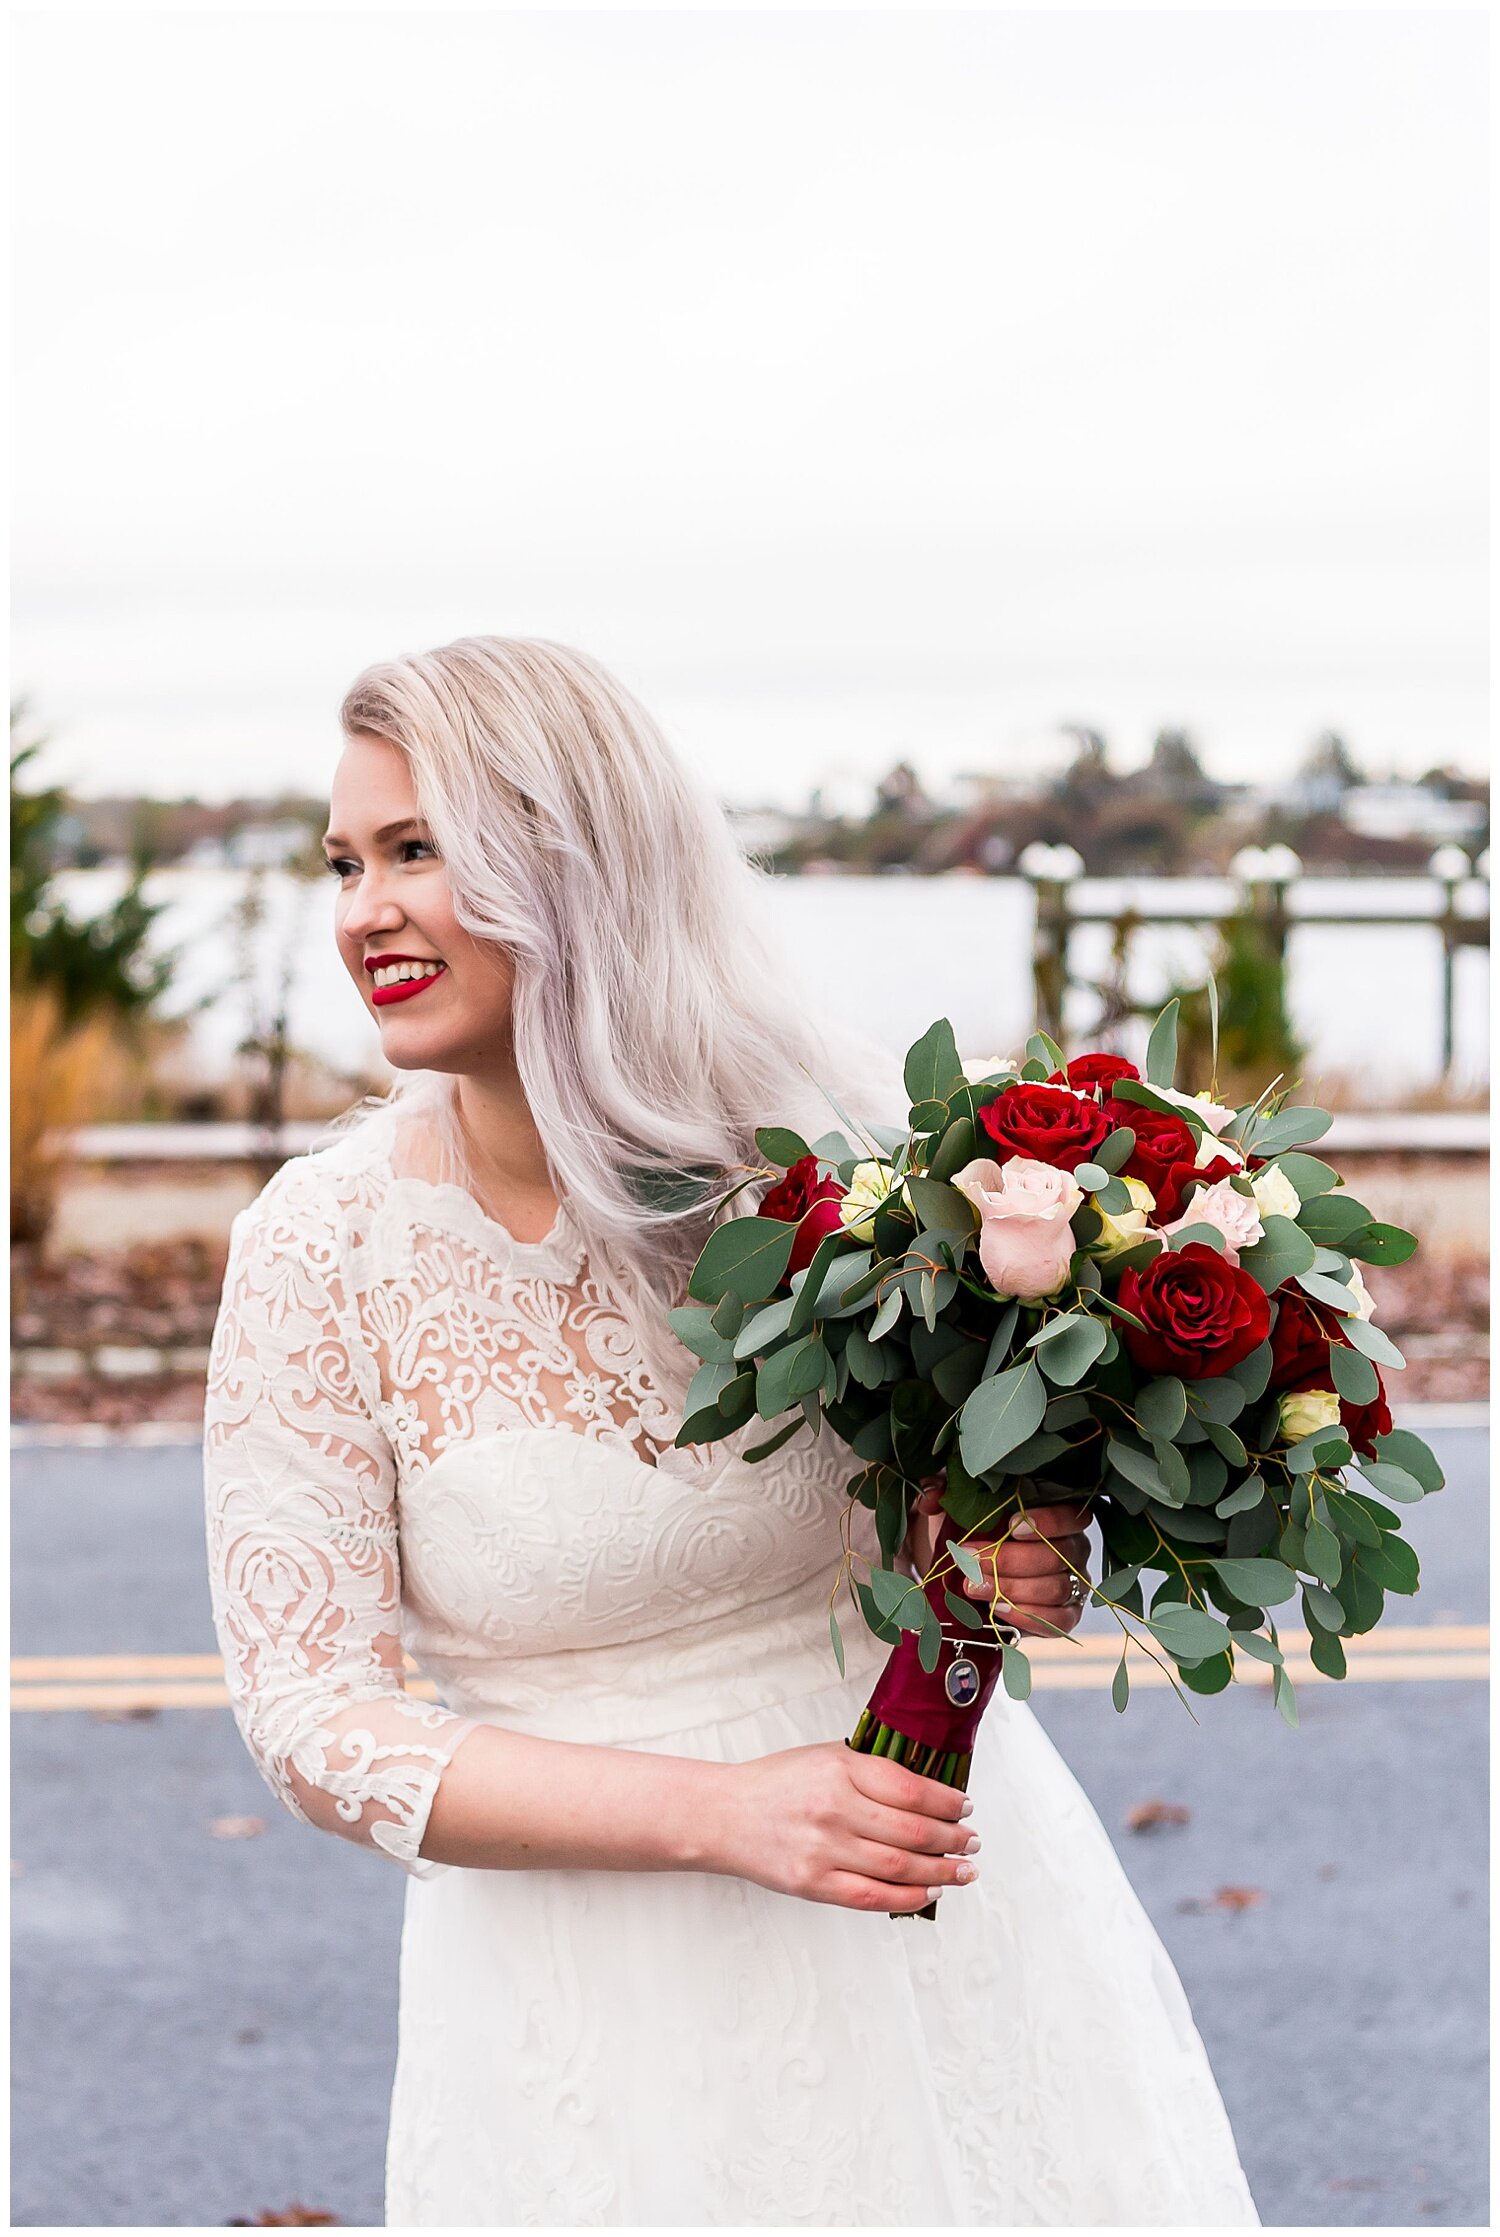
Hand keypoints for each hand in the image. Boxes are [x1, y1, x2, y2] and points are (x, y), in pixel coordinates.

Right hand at [710, 1741, 981, 1913]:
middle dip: (952, 1839)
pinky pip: (872, 1898)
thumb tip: (928, 1791)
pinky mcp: (813, 1885)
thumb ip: (871, 1771)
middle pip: (912, 1831)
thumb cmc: (777, 1783)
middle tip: (973, 1841)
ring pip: (900, 1867)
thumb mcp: (824, 1758)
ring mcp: (824, 1850)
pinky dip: (908, 1898)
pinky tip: (929, 1893)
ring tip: (963, 1870)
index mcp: (840, 1770)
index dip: (947, 1802)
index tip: (966, 1807)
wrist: (724, 1815)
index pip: (911, 1789)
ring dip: (941, 1871)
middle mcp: (834, 1809)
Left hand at [906, 1478, 1092, 1637]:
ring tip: (973, 1587)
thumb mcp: (956, 1508)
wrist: (971, 1572)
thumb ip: (945, 1491)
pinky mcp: (1066, 1614)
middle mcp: (1073, 1547)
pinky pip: (1059, 1620)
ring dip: (1011, 1589)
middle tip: (971, 1562)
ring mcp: (1074, 1583)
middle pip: (1057, 1555)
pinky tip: (998, 1609)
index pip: (1071, 1515)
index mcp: (1058, 1513)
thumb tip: (932, 1494)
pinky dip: (1028, 1616)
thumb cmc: (974, 1533)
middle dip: (1010, 1560)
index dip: (1048, 1521)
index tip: (1010, 1526)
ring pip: (1056, 1588)